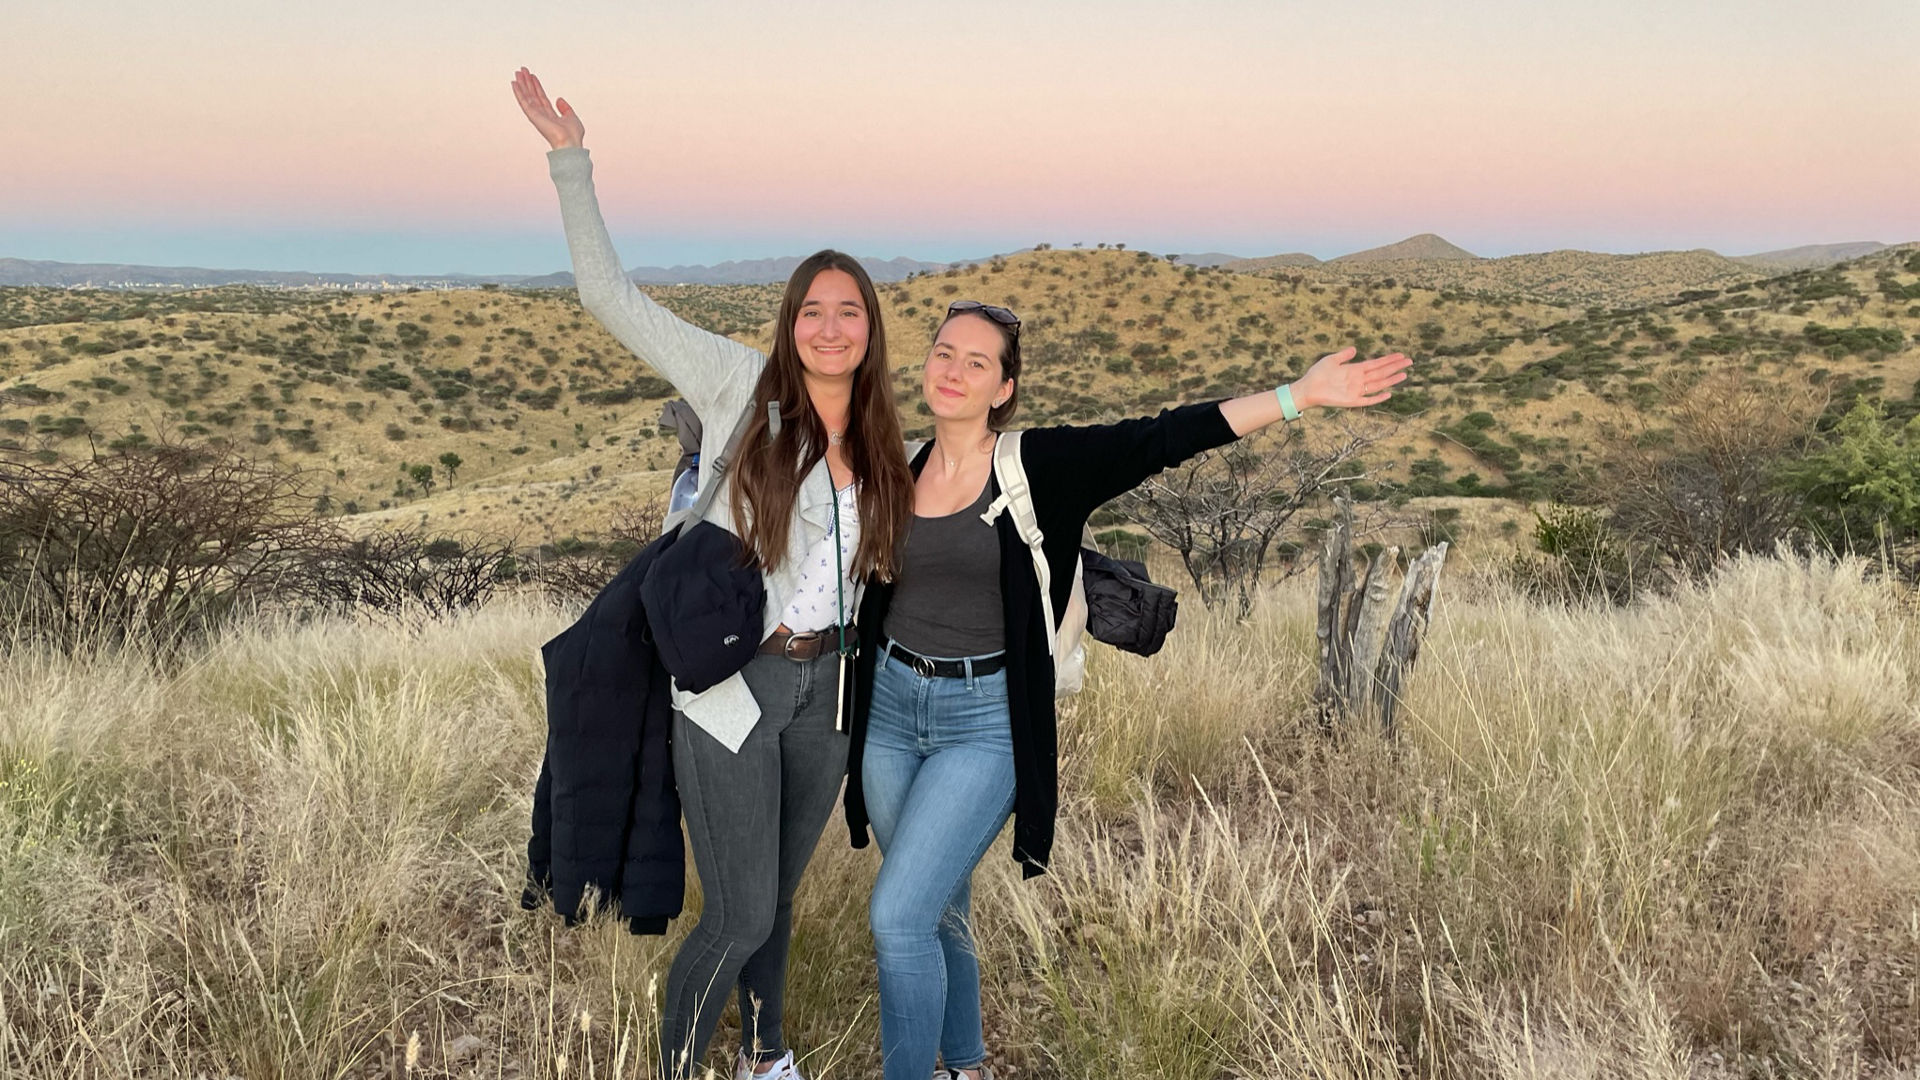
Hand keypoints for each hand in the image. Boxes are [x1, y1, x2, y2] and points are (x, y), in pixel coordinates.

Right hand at [512, 67, 584, 149]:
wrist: (570, 143)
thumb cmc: (573, 135)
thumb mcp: (572, 117)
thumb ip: (566, 108)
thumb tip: (559, 99)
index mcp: (551, 115)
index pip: (541, 98)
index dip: (537, 86)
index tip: (532, 76)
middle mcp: (542, 114)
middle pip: (532, 95)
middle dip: (527, 82)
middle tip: (522, 70)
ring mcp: (536, 115)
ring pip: (527, 96)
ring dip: (522, 84)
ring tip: (518, 73)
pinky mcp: (533, 115)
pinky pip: (524, 102)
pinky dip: (518, 92)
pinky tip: (514, 84)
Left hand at [1292, 346, 1411, 409]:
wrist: (1307, 388)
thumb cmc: (1317, 374)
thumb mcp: (1331, 360)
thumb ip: (1344, 355)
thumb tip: (1355, 348)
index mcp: (1355, 369)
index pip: (1376, 364)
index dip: (1388, 359)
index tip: (1401, 355)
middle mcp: (1358, 380)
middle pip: (1381, 372)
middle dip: (1395, 367)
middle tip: (1410, 362)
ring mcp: (1356, 390)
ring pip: (1378, 384)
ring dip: (1391, 379)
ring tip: (1404, 374)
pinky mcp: (1351, 401)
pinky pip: (1368, 400)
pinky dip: (1378, 398)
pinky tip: (1389, 394)